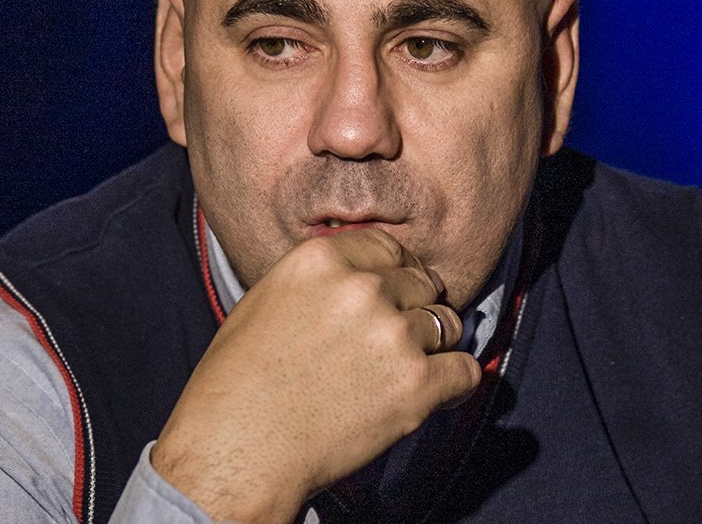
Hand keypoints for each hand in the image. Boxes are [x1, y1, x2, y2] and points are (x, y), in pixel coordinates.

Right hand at [150, 228, 481, 522]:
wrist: (236, 453)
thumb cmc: (235, 388)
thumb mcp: (265, 302)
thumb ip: (319, 282)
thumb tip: (359, 280)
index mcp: (322, 260)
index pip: (390, 248)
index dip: (400, 272)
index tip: (400, 292)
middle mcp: (363, 288)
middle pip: (423, 284)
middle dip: (416, 309)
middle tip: (398, 340)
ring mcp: (394, 334)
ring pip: (448, 325)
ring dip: (435, 346)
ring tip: (407, 371)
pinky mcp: (417, 383)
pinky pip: (466, 370)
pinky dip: (456, 383)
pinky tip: (437, 392)